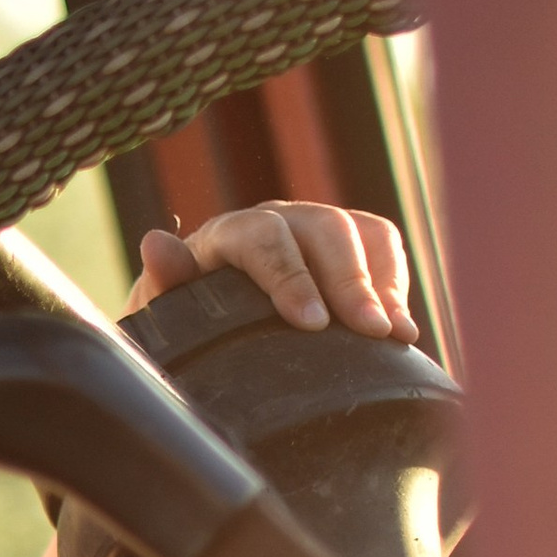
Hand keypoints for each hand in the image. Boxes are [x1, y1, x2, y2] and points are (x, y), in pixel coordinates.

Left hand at [133, 202, 416, 340]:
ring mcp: (317, 229)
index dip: (292, 278)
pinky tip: (401, 331)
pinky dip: (396, 285)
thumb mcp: (166, 308)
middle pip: (326, 230)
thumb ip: (165, 280)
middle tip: (372, 332)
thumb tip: (155, 245)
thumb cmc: (187, 318)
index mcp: (230, 233)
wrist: (207, 315)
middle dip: (352, 282)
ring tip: (396, 336)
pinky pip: (383, 247)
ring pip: (362, 234)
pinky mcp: (348, 246)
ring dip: (383, 284)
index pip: (265, 239)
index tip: (313, 325)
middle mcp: (279, 220)